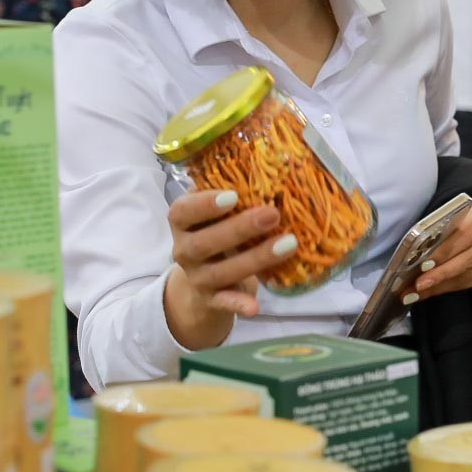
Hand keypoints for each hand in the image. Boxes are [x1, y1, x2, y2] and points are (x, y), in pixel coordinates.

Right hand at [163, 190, 292, 348]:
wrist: (203, 283)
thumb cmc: (217, 233)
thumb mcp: (216, 214)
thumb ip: (230, 193)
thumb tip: (270, 163)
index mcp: (183, 224)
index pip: (182, 212)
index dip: (205, 204)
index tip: (235, 195)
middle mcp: (185, 251)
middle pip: (204, 242)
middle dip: (240, 228)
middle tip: (273, 213)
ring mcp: (198, 278)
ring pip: (221, 272)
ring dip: (255, 258)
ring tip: (289, 243)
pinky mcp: (212, 301)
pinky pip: (225, 303)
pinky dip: (239, 304)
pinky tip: (255, 307)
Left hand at [413, 202, 471, 299]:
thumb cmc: (455, 219)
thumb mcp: (448, 216)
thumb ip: (437, 231)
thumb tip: (413, 256)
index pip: (464, 234)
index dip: (444, 251)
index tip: (423, 266)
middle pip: (468, 258)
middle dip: (441, 274)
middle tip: (419, 285)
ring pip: (469, 274)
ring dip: (441, 285)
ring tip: (418, 293)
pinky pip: (470, 283)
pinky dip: (448, 288)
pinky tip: (431, 291)